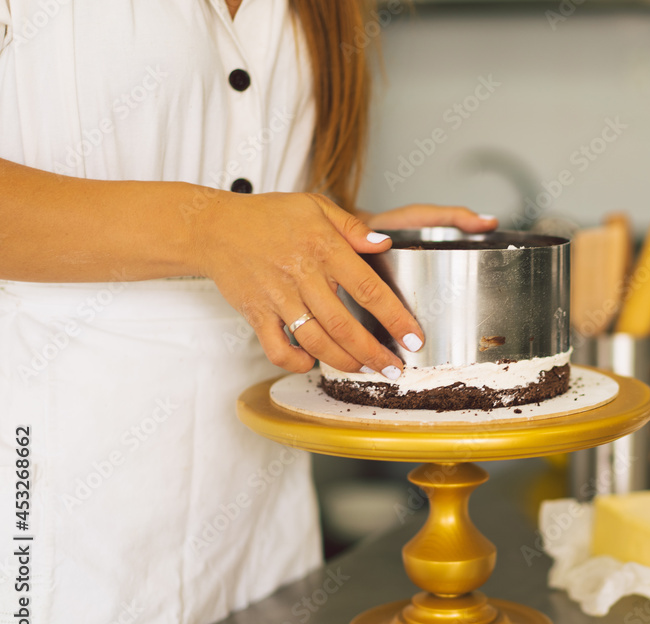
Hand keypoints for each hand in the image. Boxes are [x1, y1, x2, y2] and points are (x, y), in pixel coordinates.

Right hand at [199, 193, 496, 375]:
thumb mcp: (316, 206)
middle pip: (344, 325)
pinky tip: (312, 362)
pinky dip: (296, 362)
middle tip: (395, 368)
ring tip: (366, 370)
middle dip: (374, 352)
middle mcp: (302, 275)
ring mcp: (277, 298)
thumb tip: (385, 245)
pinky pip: (277, 348)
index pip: (368, 288)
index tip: (414, 337)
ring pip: (315, 341)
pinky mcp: (256, 314)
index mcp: (323, 248)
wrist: (215, 227)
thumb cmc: (268, 216)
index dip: (395, 317)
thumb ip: (353, 227)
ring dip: (344, 362)